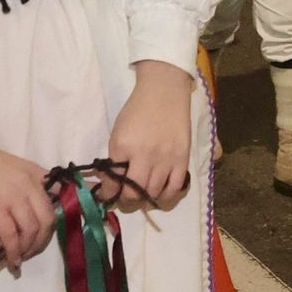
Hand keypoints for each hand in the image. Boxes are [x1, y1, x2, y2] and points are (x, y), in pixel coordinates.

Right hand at [0, 124, 53, 272]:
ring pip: (32, 229)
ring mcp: (12, 195)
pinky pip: (10, 235)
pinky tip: (10, 260)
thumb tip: (16, 221)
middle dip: (42, 241)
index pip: (58, 198)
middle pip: (48, 219)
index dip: (54, 219)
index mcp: (34, 173)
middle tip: (30, 251)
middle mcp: (29, 183)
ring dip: (28, 249)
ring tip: (19, 258)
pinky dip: (13, 251)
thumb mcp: (9, 172)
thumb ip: (18, 193)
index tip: (45, 233)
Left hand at [105, 60, 194, 207]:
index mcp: (123, 146)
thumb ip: (115, 158)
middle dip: (126, 200)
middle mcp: (144, 155)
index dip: (109, 193)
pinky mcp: (182, 158)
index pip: (113, 183)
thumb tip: (111, 182)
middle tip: (126, 197)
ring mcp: (165, 158)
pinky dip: (166, 196)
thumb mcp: (118, 133)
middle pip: (133, 193)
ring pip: (153, 193)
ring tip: (142, 193)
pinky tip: (160, 193)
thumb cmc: (137, 110)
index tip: (109, 194)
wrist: (164, 92)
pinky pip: (174, 188)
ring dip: (145, 198)